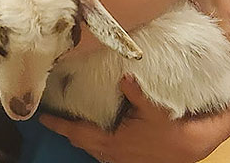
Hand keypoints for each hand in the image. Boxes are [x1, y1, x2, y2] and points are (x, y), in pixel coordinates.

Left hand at [41, 76, 229, 162]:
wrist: (186, 149)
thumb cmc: (170, 132)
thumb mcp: (155, 110)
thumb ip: (137, 93)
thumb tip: (125, 76)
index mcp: (111, 140)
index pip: (77, 132)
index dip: (59, 124)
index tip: (43, 117)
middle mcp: (110, 152)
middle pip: (80, 142)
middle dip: (65, 130)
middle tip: (53, 118)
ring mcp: (117, 158)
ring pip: (90, 149)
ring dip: (79, 138)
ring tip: (70, 125)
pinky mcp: (126, 160)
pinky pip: (102, 153)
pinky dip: (94, 143)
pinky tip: (96, 136)